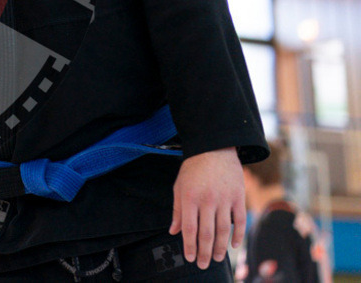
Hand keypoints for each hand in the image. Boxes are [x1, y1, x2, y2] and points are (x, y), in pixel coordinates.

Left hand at [170, 146, 245, 268]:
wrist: (214, 148)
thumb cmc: (193, 168)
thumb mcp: (179, 186)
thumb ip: (177, 210)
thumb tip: (174, 231)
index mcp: (190, 198)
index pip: (189, 228)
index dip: (189, 246)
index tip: (189, 258)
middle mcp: (207, 200)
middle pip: (206, 233)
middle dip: (205, 252)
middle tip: (203, 264)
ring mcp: (224, 199)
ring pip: (223, 230)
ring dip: (221, 248)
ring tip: (218, 259)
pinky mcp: (238, 197)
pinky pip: (239, 220)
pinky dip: (238, 235)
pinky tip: (234, 245)